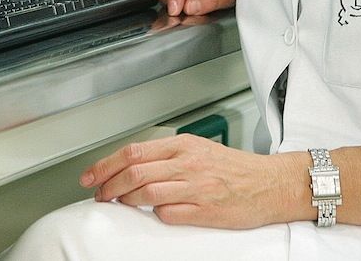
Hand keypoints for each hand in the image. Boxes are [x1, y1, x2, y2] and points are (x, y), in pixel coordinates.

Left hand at [79, 135, 306, 228]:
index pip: (133, 152)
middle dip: (108, 185)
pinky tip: (154, 215)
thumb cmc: (235, 169)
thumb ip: (167, 157)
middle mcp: (187, 163)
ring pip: (146, 193)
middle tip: (99, 195)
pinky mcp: (205, 211)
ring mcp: (195, 187)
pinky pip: (168, 214)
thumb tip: (132, 167)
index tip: (90, 176)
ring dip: (126, 201)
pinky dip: (155, 215)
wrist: (270, 184)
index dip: (105, 165)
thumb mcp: (198, 150)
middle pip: (134, 172)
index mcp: (183, 146)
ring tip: (120, 205)